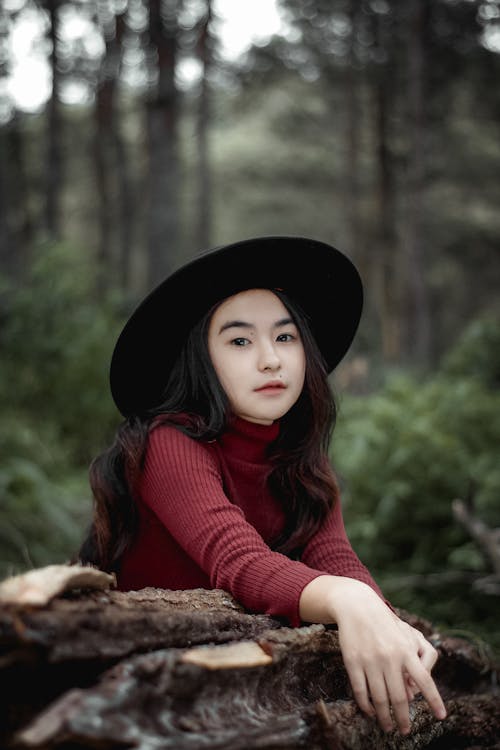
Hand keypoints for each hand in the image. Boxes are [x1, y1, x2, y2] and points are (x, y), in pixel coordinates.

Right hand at [331, 578, 445, 734]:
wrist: (357, 606)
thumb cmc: (387, 624)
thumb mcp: (408, 635)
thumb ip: (417, 661)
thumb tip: (412, 693)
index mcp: (406, 650)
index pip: (425, 680)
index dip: (434, 700)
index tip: (441, 716)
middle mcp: (390, 657)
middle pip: (399, 697)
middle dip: (403, 718)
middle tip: (404, 730)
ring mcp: (370, 660)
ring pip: (379, 699)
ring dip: (384, 717)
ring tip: (387, 726)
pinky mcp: (352, 662)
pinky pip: (360, 691)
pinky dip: (366, 706)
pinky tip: (370, 712)